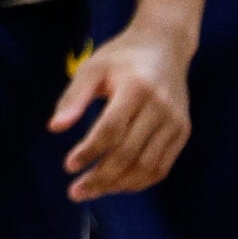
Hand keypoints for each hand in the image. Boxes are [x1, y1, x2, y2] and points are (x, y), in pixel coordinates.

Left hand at [49, 21, 190, 201]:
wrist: (165, 46)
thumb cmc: (121, 57)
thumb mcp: (92, 68)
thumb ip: (73, 97)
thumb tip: (54, 128)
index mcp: (137, 88)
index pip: (111, 129)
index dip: (90, 151)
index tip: (68, 167)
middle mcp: (161, 107)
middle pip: (130, 153)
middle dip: (101, 177)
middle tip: (75, 192)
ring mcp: (176, 122)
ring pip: (148, 166)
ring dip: (119, 184)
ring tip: (93, 191)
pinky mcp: (183, 132)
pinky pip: (163, 166)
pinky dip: (140, 181)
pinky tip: (118, 185)